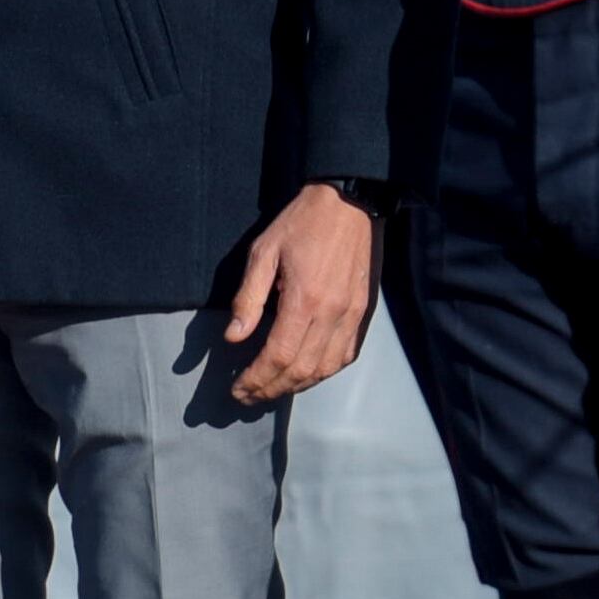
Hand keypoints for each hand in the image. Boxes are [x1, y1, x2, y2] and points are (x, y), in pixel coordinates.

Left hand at [223, 183, 380, 404]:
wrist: (351, 201)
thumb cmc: (303, 222)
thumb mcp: (264, 251)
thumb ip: (248, 298)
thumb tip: (234, 337)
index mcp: (305, 300)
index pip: (278, 357)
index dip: (255, 380)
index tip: (237, 389)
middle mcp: (333, 313)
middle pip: (301, 370)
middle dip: (271, 389)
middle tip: (248, 397)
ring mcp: (353, 314)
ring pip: (326, 368)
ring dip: (298, 386)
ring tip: (273, 389)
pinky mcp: (364, 311)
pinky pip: (347, 354)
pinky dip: (326, 372)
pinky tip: (309, 373)